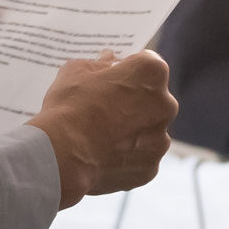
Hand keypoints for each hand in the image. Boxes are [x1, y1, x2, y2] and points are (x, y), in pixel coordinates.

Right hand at [26, 49, 178, 208]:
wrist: (62, 156)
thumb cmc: (69, 107)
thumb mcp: (76, 71)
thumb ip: (99, 64)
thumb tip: (108, 61)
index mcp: (152, 73)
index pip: (146, 64)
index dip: (127, 70)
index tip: (112, 79)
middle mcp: (166, 104)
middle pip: (152, 99)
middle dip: (133, 102)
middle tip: (104, 110)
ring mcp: (161, 139)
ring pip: (148, 131)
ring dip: (132, 132)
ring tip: (100, 138)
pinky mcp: (151, 168)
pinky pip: (140, 158)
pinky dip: (127, 158)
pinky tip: (103, 157)